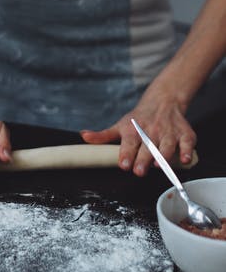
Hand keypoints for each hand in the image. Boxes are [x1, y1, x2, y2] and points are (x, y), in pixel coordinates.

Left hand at [80, 88, 196, 175]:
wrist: (163, 101)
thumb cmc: (138, 118)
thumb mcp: (119, 126)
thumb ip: (102, 136)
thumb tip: (83, 137)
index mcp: (133, 130)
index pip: (128, 143)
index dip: (126, 154)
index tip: (124, 164)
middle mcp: (151, 131)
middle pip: (147, 147)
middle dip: (143, 159)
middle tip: (139, 171)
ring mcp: (168, 132)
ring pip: (167, 145)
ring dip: (163, 156)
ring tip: (158, 166)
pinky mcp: (184, 133)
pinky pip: (187, 142)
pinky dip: (187, 151)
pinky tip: (184, 159)